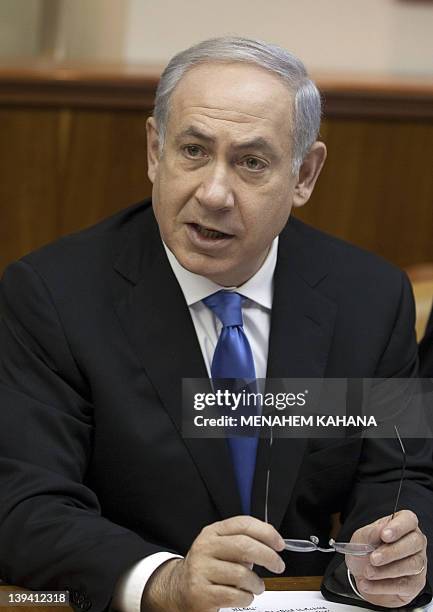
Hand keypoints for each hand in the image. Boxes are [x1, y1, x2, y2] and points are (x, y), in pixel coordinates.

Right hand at [141, 515, 285, 611]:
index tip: (279, 544)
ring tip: (256, 586)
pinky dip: (246, 598)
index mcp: (212, 533)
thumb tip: (271, 544)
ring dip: (256, 583)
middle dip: (268, 556)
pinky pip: (235, 595)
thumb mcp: (220, 547)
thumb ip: (241, 541)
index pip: (243, 524)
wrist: (177, 589)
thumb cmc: (207, 568)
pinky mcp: (200, 593)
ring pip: (242, 573)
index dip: (266, 532)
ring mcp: (201, 570)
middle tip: (278, 565)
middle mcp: (205, 548)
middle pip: (245, 546)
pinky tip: (243, 596)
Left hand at [346, 510, 426, 607]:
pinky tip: (368, 584)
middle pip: (414, 542)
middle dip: (392, 551)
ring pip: (412, 565)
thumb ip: (371, 533)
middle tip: (373, 558)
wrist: (363, 574)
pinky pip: (404, 585)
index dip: (398, 527)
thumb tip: (381, 529)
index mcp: (402, 524)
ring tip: (368, 572)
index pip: (408, 520)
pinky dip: (383, 585)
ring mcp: (418, 562)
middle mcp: (415, 542)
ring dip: (386, 570)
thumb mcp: (362, 538)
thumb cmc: (366, 550)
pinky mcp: (415, 583)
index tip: (384, 535)